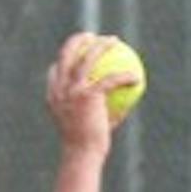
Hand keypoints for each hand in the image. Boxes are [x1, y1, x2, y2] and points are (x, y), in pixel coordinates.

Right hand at [48, 33, 120, 156]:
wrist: (81, 154)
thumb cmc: (86, 148)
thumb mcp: (89, 129)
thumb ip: (99, 115)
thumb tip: (117, 108)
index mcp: (54, 96)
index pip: (55, 71)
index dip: (64, 59)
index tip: (77, 53)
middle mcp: (60, 89)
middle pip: (67, 54)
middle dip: (78, 40)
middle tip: (92, 36)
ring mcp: (72, 90)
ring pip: (88, 59)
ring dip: (101, 46)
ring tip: (114, 41)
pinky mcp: (87, 95)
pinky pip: (110, 80)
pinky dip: (124, 77)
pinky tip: (136, 76)